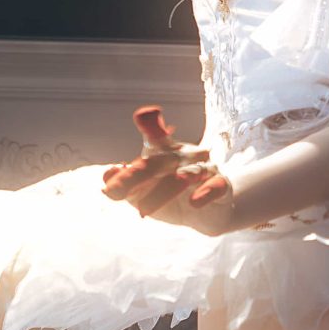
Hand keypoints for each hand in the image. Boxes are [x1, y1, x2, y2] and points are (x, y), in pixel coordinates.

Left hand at [101, 105, 235, 230]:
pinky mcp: (221, 186)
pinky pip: (215, 186)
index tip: (145, 114)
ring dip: (165, 190)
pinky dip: (205, 193)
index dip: (151, 126)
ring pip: (185, 176)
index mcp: (165, 152)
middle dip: (136, 176)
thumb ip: (122, 184)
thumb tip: (107, 174)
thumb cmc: (171, 197)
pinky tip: (194, 202)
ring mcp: (203, 170)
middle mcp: (184, 156)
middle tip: (113, 191)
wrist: (209, 215)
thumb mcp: (143, 192)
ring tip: (145, 207)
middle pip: (160, 162)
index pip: (155, 139)